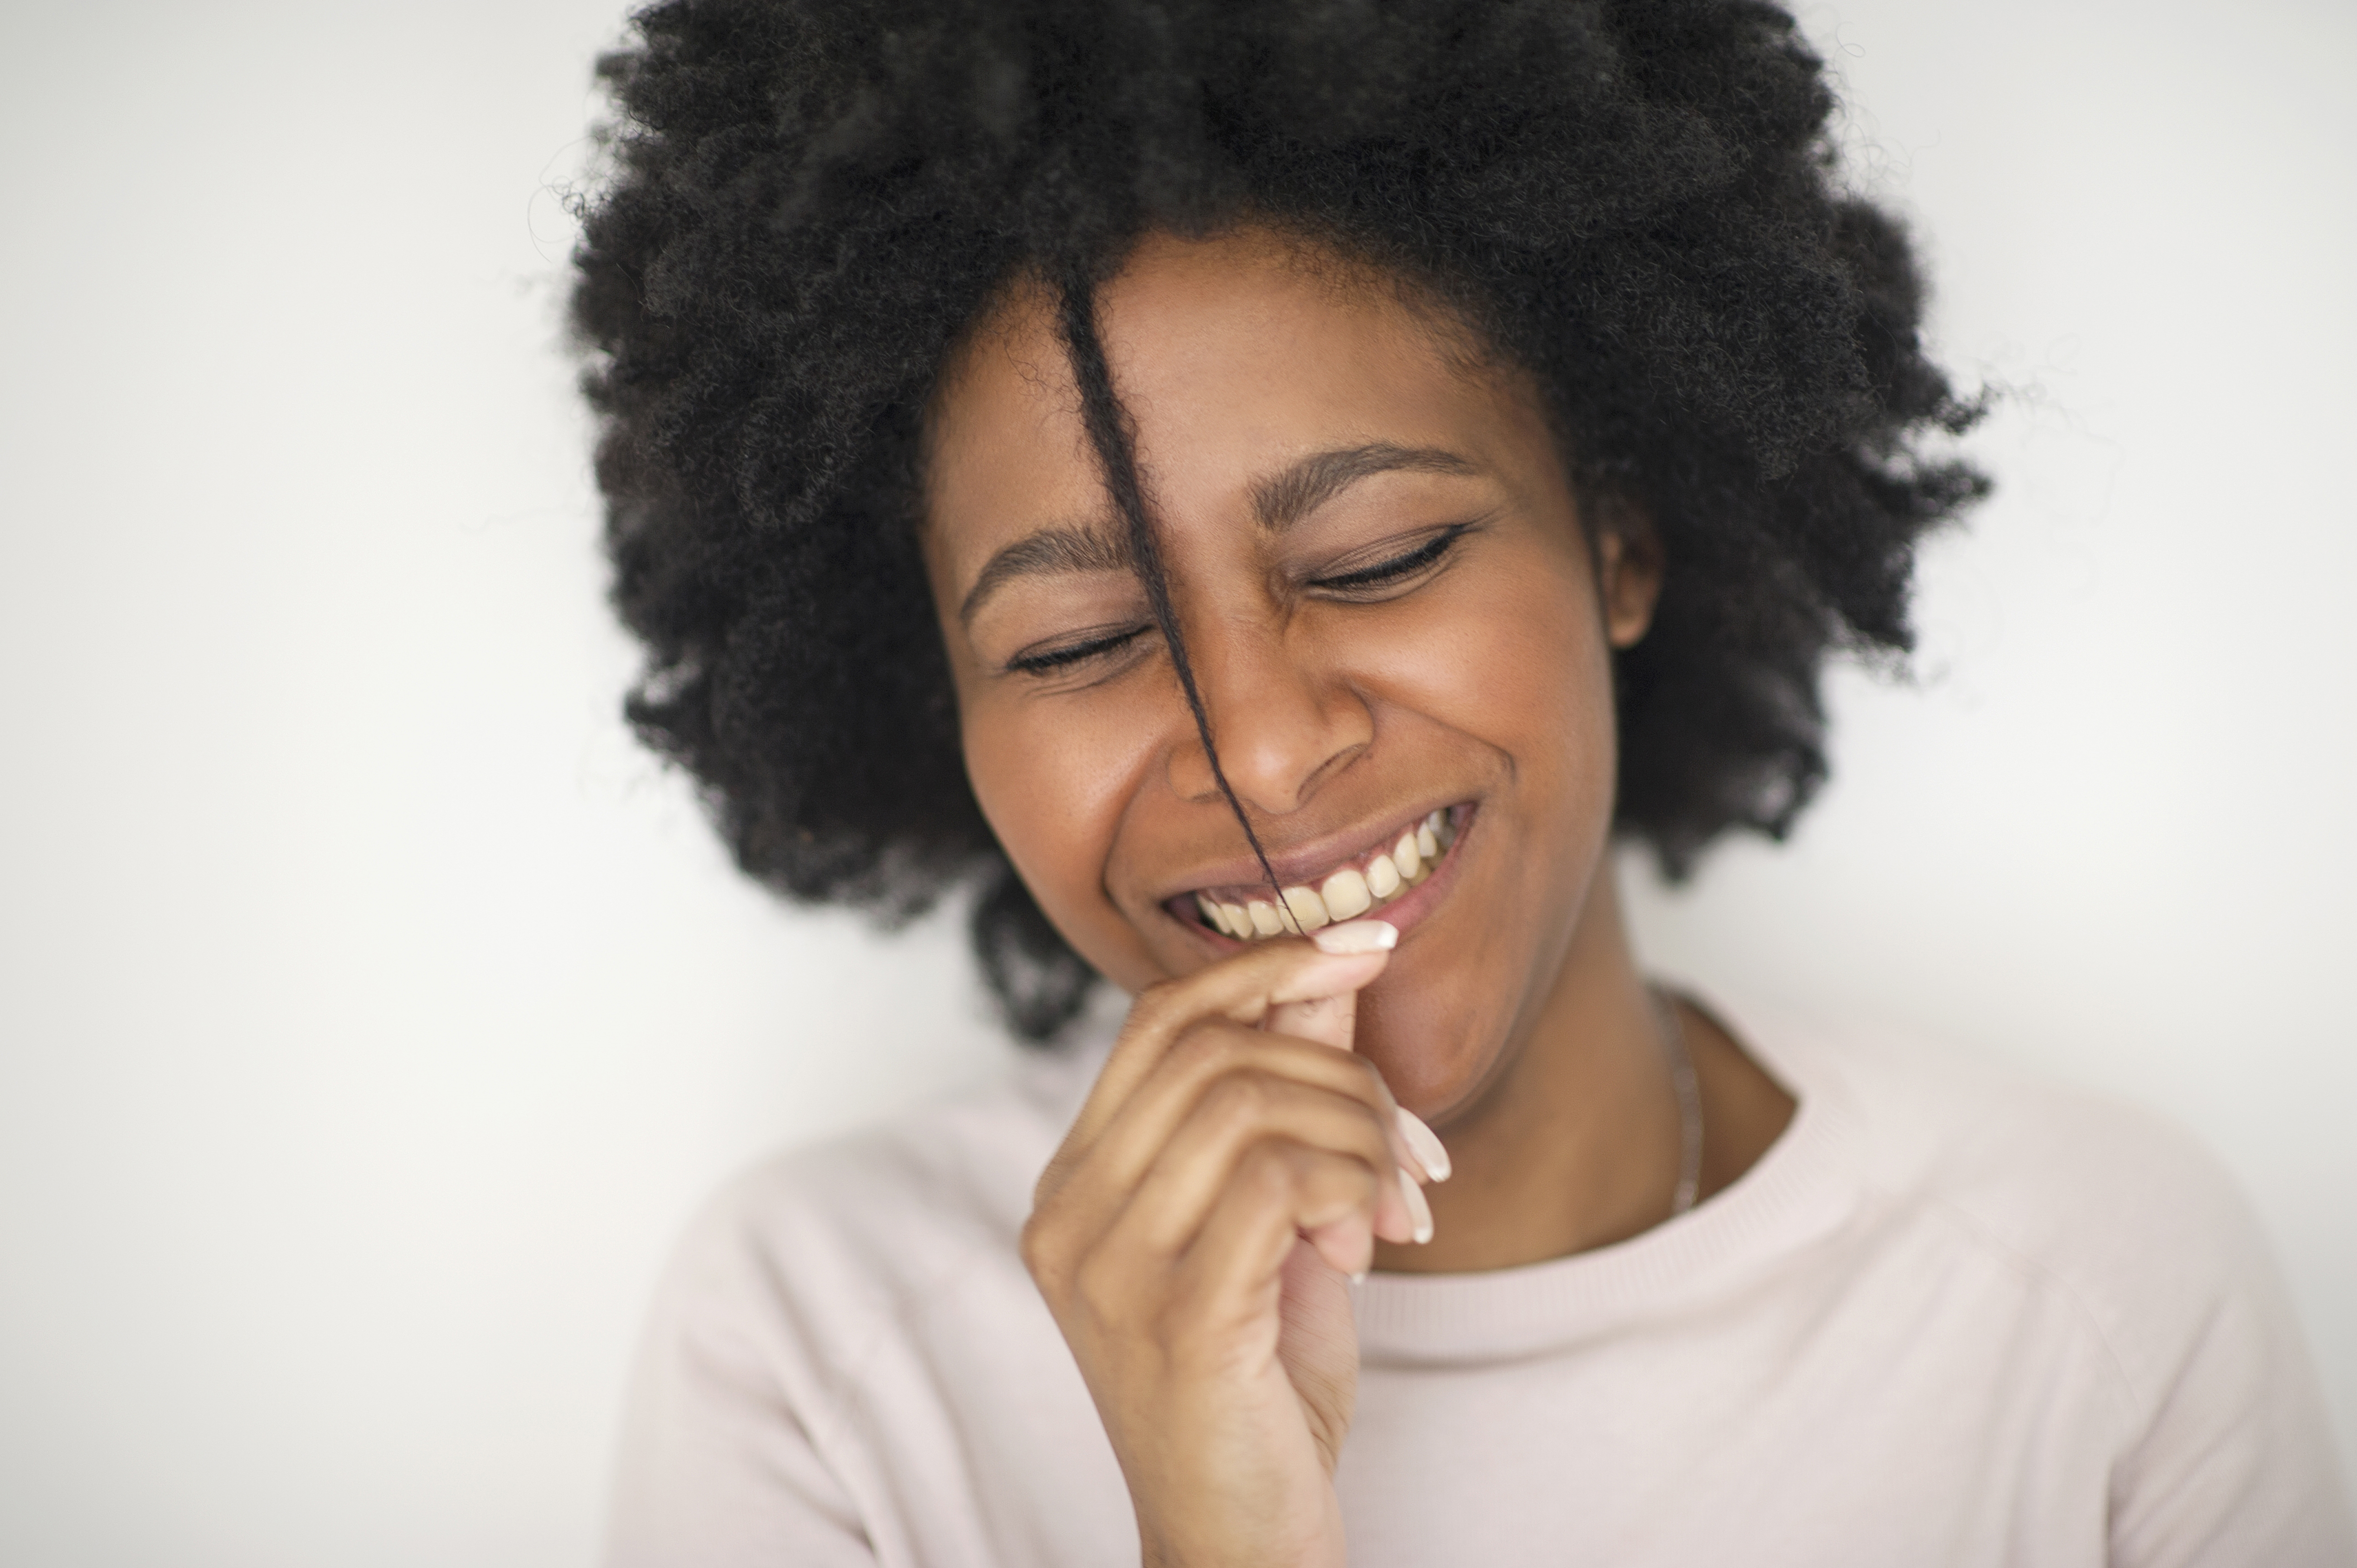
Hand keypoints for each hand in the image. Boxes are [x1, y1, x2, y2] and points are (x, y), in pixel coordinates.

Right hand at [1023, 921, 1441, 1567]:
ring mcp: (1109, 1267)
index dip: (1270, 964)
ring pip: (1254, 1106)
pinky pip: (1279, 1184)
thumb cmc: (1261, 1387)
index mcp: (1077, 1184)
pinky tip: (1371, 1247)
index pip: (1161, 1019)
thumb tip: (1327, 975)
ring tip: (1403, 1211)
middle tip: (1416, 1156)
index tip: (1370, 943)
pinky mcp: (1173, 1317)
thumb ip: (1287, 1104)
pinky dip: (1352, 1191)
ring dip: (1363, 1140)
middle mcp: (1070, 1214)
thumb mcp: (1278, 1224)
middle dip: (1346, 1077)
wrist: (1239, 1542)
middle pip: (1218, 1050)